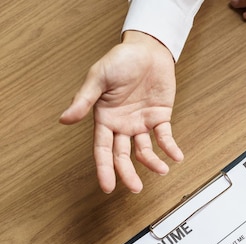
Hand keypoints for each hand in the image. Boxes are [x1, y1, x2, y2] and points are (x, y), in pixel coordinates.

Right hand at [59, 31, 182, 193]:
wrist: (147, 49)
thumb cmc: (119, 60)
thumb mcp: (97, 78)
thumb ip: (84, 100)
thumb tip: (64, 120)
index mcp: (104, 118)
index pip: (102, 150)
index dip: (104, 169)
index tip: (107, 187)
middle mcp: (122, 125)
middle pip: (123, 155)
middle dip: (128, 173)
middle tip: (136, 188)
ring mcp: (141, 123)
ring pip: (145, 150)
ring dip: (153, 162)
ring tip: (162, 170)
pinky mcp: (160, 117)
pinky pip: (165, 137)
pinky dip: (171, 147)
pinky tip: (176, 156)